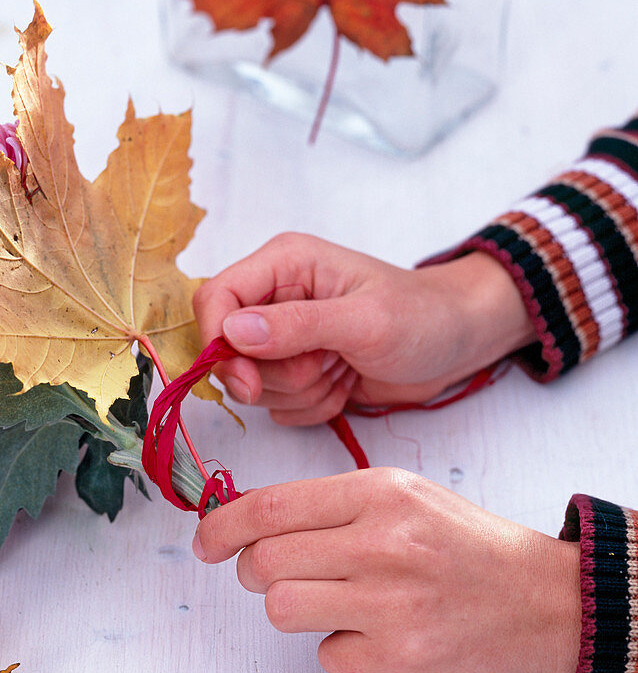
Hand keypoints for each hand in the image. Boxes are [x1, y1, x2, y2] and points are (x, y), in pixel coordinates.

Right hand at [193, 233, 536, 423]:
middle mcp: (274, 298)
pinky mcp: (295, 371)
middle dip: (279, 376)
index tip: (248, 381)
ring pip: (254, 385)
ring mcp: (283, 338)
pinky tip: (345, 384)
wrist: (456, 343)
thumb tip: (234, 331)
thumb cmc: (423, 317)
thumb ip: (298, 325)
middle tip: (329, 363)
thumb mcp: (365, 321)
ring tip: (344, 369)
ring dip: (302, 392)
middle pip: (230, 353)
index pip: (214, 300)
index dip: (218, 344)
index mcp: (283, 264)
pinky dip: (313, 407)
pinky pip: (278, 406)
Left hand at [193, 468, 581, 672]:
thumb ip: (331, 506)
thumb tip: (249, 524)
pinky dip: (341, 651)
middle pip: (264, 562)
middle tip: (279, 577)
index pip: (268, 507)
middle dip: (254, 573)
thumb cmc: (468, 546)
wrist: (550, 602)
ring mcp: (392, 604)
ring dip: (293, 610)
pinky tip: (377, 638)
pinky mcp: (401, 660)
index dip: (221, 526)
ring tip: (334, 606)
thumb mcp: (405, 498)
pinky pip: (328, 657)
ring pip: (282, 608)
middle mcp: (383, 543)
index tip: (205, 543)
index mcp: (380, 492)